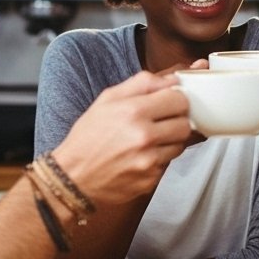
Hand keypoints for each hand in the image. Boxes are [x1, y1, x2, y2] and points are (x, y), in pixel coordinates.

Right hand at [55, 70, 192, 208]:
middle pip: (185, 124)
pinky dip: (159, 158)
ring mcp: (149, 161)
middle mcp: (144, 137)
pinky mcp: (151, 179)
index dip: (176, 100)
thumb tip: (173, 79)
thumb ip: (143, 83)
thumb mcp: (107, 99)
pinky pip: (168, 163)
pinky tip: (141, 156)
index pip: (180, 100)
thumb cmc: (88, 137)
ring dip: (170, 140)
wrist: (73, 178)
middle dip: (176, 120)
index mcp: (133, 111)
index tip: (169, 103)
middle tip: (161, 122)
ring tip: (149, 140)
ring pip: (180, 144)